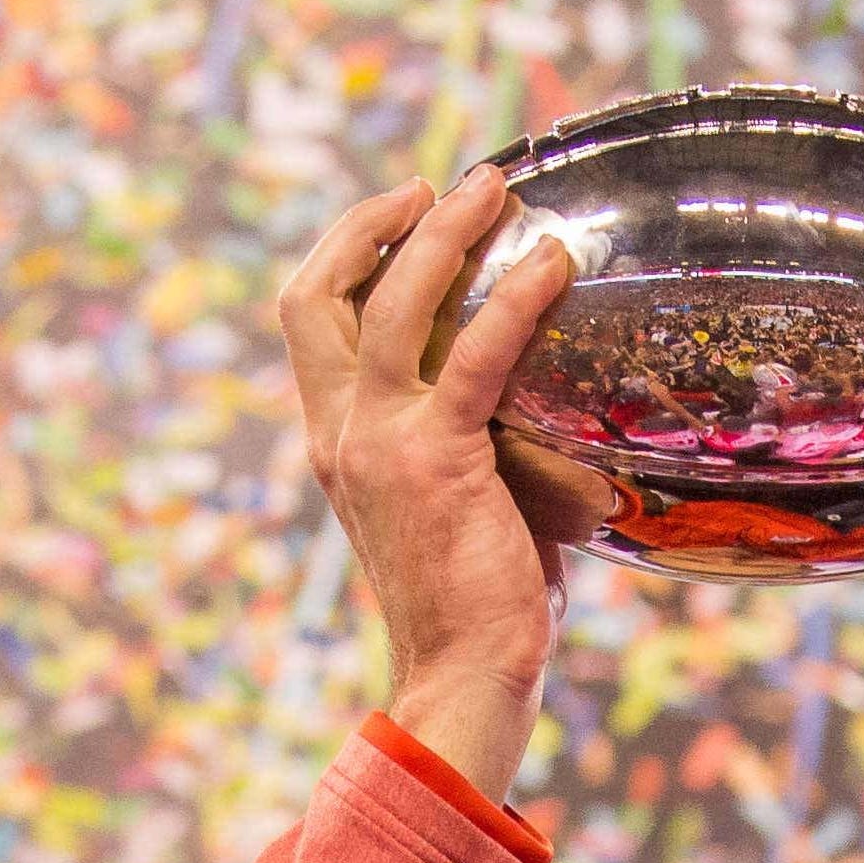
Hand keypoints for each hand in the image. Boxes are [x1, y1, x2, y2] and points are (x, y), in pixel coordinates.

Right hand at [278, 168, 575, 802]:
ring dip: (443, 231)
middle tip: (444, 184)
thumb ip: (466, 442)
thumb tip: (537, 396)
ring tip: (496, 190)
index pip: (309, 321)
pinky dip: (515, 297)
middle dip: (376, 220)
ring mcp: (381, 443)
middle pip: (320, 291)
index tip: (400, 213)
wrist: (461, 679)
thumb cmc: (475, 607)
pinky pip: (474, 352)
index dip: (345, 253)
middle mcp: (341, 434)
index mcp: (333, 443)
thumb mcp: (453, 506)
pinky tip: (554, 263)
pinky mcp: (438, 457)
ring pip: (394, 300)